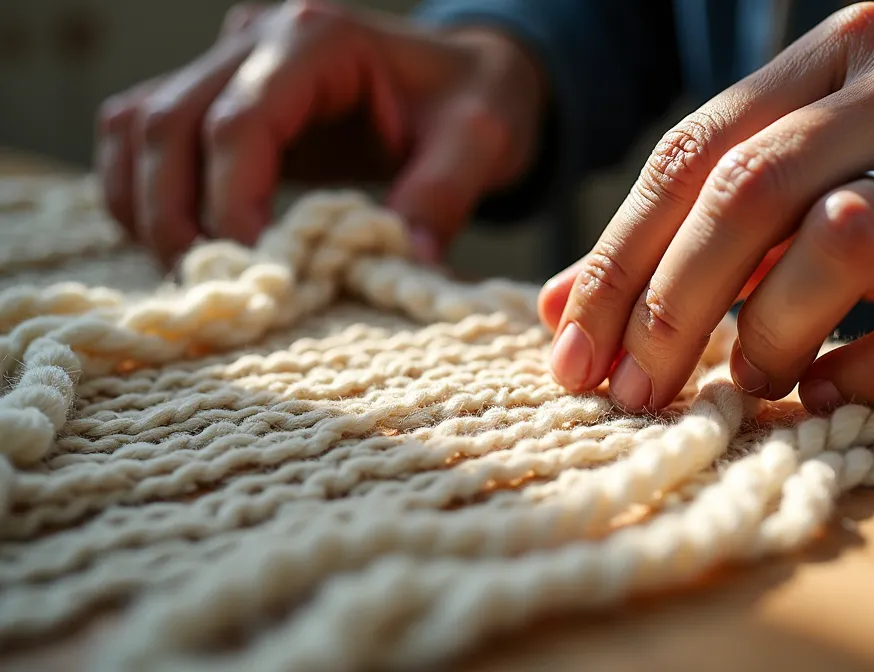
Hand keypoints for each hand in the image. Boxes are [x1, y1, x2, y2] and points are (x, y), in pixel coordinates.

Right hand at [96, 0, 544, 267]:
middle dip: (174, 216)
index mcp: (318, 39)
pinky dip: (143, 195)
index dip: (230, 202)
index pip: (239, 121)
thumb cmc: (473, 101)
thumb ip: (443, 196)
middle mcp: (254, 37)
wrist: (466, 77)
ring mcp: (224, 61)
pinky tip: (183, 247)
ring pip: (139, 128)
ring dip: (147, 208)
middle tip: (215, 288)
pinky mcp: (213, 95)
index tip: (254, 270)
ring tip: (198, 277)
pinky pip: (144, 138)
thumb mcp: (481, 140)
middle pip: (167, 123)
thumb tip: (406, 266)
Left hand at [538, 2, 873, 413]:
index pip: (698, 148)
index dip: (620, 257)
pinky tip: (832, 394)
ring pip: (850, 234)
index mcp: (844, 50)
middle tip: (633, 391)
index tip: (572, 353)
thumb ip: (700, 237)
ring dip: (774, 328)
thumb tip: (562, 314)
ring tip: (743, 388)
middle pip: (757, 185)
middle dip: (673, 300)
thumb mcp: (820, 192)